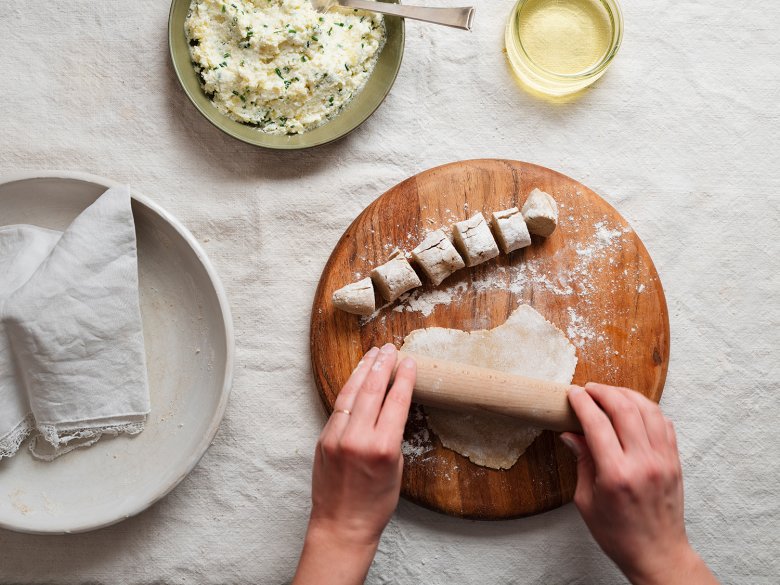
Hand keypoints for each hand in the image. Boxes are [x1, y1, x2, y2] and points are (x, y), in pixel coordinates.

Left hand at [293, 344, 415, 584]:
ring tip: (373, 353)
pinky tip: (356, 377)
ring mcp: (336, 437)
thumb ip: (392, 435)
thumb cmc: (375, 504)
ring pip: (351, 393)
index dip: (403, 378)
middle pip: (372, 390)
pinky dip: (349, 388)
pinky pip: (338, 406)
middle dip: (383, 365)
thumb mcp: (397, 468)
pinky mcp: (323, 439)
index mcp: (382, 447)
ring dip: (363, 370)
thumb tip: (391, 406)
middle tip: (390, 348)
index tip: (408, 361)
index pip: (396, 401)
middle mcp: (357, 438)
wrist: (341, 526)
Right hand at [561, 383, 717, 584]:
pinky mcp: (675, 461)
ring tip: (611, 393)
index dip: (582, 402)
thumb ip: (582, 461)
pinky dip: (648, 410)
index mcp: (616, 474)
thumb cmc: (618, 534)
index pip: (596, 423)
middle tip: (589, 389)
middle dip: (603, 391)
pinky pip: (664, 423)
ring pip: (648, 410)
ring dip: (627, 395)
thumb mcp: (586, 500)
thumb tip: (572, 433)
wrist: (657, 554)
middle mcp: (643, 463)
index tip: (572, 393)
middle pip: (624, 408)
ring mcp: (663, 460)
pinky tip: (634, 409)